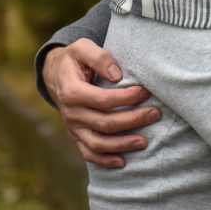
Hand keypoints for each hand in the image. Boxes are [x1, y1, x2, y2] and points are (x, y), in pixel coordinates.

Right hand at [43, 39, 160, 167]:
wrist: (55, 74)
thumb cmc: (74, 59)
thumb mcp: (82, 48)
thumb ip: (100, 57)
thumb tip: (117, 76)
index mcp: (71, 91)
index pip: (103, 100)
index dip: (126, 98)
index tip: (145, 91)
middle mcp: (70, 113)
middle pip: (104, 123)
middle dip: (133, 120)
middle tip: (155, 114)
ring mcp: (72, 127)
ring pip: (98, 143)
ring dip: (122, 144)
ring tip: (144, 141)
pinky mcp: (76, 136)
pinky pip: (88, 153)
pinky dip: (105, 160)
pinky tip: (123, 161)